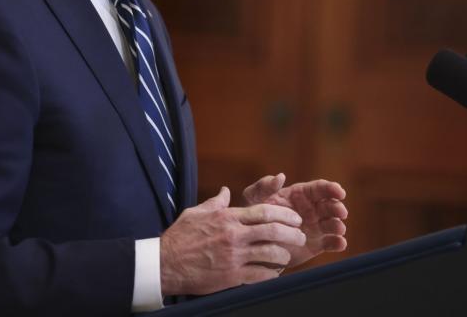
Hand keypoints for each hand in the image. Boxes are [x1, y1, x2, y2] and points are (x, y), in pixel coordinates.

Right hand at [159, 186, 306, 295]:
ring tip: (287, 256)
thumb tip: (227, 191)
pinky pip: (260, 275)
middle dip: (292, 233)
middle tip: (300, 236)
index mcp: (228, 217)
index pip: (264, 211)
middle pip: (273, 230)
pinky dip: (271, 274)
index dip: (285, 214)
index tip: (295, 218)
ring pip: (270, 253)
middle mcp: (234, 235)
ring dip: (284, 255)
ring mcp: (234, 256)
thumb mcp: (197, 212)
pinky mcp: (231, 276)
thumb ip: (216, 202)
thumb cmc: (180, 237)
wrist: (165, 263)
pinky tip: (274, 273)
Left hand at [242, 173, 347, 268]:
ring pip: (332, 224)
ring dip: (338, 225)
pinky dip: (337, 243)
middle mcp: (311, 209)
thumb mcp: (253, 198)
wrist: (252, 243)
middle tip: (341, 212)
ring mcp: (315, 227)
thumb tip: (280, 176)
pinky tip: (340, 243)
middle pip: (330, 205)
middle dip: (337, 207)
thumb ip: (264, 186)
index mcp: (300, 194)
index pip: (320, 188)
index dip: (332, 188)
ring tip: (339, 229)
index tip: (339, 191)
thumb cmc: (253, 215)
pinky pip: (330, 243)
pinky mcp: (316, 245)